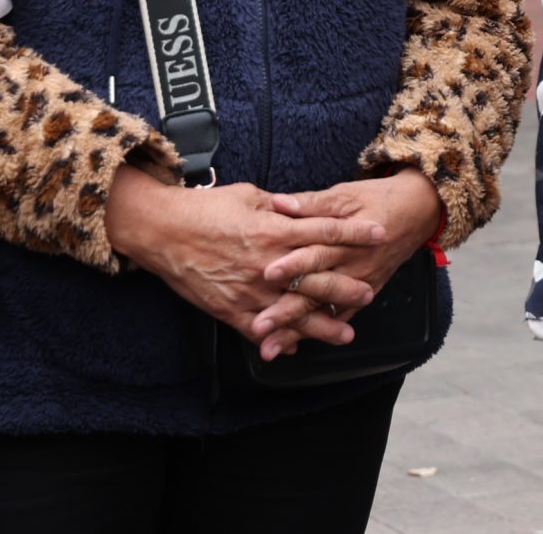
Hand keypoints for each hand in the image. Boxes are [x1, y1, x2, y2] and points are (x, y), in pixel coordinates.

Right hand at [105, 170, 387, 349]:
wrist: (161, 231)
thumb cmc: (205, 208)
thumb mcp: (250, 196)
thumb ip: (282, 206)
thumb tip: (306, 209)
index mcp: (273, 230)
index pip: (325, 232)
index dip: (355, 233)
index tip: (380, 233)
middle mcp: (266, 264)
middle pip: (316, 278)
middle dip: (347, 286)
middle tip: (372, 290)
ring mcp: (248, 290)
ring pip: (293, 312)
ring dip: (322, 324)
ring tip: (347, 333)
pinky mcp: (229, 309)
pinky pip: (260, 329)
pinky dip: (280, 339)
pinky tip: (298, 347)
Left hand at [251, 170, 441, 357]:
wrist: (419, 211)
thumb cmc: (379, 199)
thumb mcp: (346, 194)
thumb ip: (310, 203)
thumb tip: (277, 202)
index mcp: (348, 239)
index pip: (317, 253)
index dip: (293, 264)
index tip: (267, 274)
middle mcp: (354, 266)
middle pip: (316, 290)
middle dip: (287, 310)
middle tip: (259, 325)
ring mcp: (360, 283)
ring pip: (324, 310)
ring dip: (296, 330)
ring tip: (269, 348)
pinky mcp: (365, 292)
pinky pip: (340, 316)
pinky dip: (318, 332)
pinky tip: (293, 345)